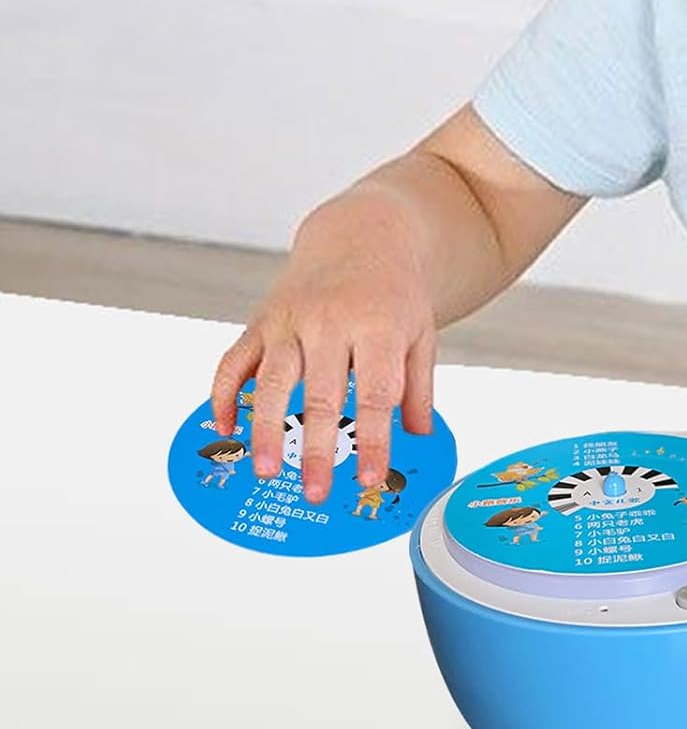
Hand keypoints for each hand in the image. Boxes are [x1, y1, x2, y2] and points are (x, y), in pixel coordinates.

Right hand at [209, 196, 437, 504]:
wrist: (365, 235)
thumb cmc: (395, 294)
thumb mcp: (422, 333)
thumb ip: (419, 387)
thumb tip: (418, 436)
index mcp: (379, 326)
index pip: (376, 393)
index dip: (372, 439)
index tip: (368, 479)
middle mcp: (331, 322)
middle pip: (320, 394)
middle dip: (315, 449)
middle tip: (315, 492)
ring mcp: (292, 320)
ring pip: (271, 380)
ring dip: (264, 429)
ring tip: (265, 471)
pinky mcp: (262, 319)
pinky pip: (234, 360)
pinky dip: (223, 394)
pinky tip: (223, 428)